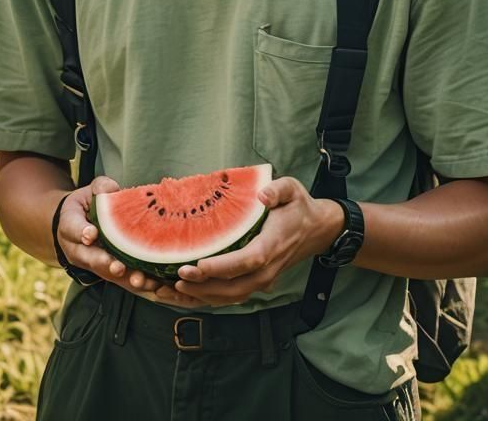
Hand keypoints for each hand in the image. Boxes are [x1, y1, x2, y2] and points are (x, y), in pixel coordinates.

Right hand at [55, 176, 167, 298]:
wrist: (78, 225)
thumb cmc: (87, 205)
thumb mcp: (89, 191)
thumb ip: (100, 187)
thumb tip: (111, 188)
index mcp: (70, 225)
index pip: (73, 228)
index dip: (81, 232)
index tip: (90, 235)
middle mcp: (78, 250)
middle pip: (90, 259)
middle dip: (105, 264)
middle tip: (118, 267)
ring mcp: (92, 263)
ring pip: (106, 274)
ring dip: (123, 279)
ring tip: (139, 281)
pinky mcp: (107, 272)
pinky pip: (121, 281)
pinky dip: (135, 284)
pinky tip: (153, 285)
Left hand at [153, 177, 342, 308]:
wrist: (316, 230)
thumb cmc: (298, 207)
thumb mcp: (292, 189)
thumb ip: (278, 190)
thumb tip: (263, 195)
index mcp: (273, 245)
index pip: (247, 261)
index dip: (222, 267)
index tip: (197, 265)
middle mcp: (267, 270)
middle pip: (234, 287)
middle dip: (203, 287)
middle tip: (175, 278)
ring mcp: (262, 280)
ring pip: (230, 297)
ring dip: (200, 297)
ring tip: (170, 290)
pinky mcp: (255, 283)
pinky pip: (230, 297)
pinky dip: (206, 299)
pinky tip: (183, 295)